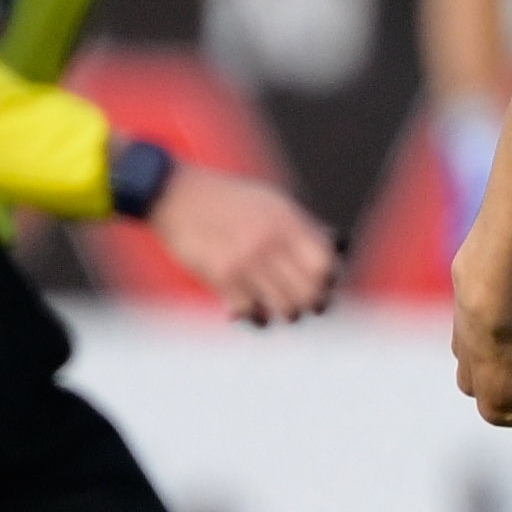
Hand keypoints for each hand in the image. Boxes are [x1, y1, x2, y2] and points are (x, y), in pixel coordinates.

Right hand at [151, 164, 342, 324]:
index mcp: (286, 222)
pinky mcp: (220, 276)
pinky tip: (253, 310)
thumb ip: (300, 226)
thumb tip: (334, 250)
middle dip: (312, 303)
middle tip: (307, 304)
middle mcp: (269, 243)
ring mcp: (245, 261)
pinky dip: (255, 316)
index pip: (324, 264)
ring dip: (285, 313)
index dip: (329, 279)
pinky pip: (250, 311)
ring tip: (279, 308)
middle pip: (309, 292)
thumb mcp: (271, 201)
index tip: (324, 284)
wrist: (177, 195)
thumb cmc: (228, 199)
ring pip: (285, 307)